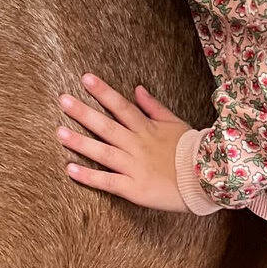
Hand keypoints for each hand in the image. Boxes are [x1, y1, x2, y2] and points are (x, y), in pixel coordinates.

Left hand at [56, 73, 194, 212]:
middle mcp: (137, 145)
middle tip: (62, 100)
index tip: (85, 78)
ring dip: (80, 142)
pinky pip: (108, 181)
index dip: (103, 92)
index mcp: (147, 129)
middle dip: (83, 113)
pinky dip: (89, 176)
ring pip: (103, 152)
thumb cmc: (190, 151)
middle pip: (107, 126)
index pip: (121, 106)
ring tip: (59, 132)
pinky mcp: (134, 188)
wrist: (207, 180)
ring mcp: (135, 167)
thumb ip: (154, 107)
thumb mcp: (175, 123)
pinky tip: (70, 169)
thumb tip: (137, 89)